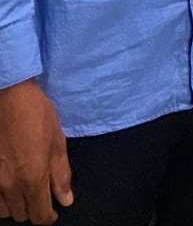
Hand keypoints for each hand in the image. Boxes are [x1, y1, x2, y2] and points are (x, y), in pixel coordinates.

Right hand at [0, 79, 70, 224]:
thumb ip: (61, 175)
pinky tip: (8, 184)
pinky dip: (0, 198)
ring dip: (15, 204)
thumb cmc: (37, 116)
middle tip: (41, 195)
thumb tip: (66, 199)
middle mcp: (9, 185)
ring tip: (24, 189)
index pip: (39, 214)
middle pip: (21, 215)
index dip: (48, 216)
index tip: (53, 212)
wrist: (9, 98)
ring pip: (4, 210)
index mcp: (33, 178)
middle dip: (33, 209)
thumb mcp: (57, 142)